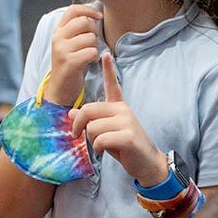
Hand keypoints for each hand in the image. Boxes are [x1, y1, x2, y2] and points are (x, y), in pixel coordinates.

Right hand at [46, 3, 102, 104]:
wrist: (61, 87)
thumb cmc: (71, 62)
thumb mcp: (70, 42)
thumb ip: (78, 28)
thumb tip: (95, 13)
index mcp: (58, 30)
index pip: (73, 10)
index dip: (89, 9)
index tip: (99, 16)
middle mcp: (58, 38)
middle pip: (84, 22)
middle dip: (95, 31)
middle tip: (93, 42)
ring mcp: (62, 50)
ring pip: (90, 38)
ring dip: (95, 47)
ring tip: (89, 54)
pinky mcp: (69, 62)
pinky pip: (92, 52)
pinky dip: (94, 57)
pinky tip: (89, 62)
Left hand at [70, 53, 170, 184]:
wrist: (146, 163)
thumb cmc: (124, 148)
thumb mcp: (104, 132)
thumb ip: (90, 121)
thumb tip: (71, 112)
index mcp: (119, 107)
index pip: (112, 85)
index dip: (108, 70)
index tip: (106, 54)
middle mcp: (123, 110)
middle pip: (88, 110)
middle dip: (79, 125)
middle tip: (78, 136)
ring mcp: (127, 122)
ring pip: (92, 127)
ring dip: (91, 141)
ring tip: (101, 146)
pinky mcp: (128, 136)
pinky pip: (101, 139)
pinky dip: (98, 148)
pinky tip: (105, 152)